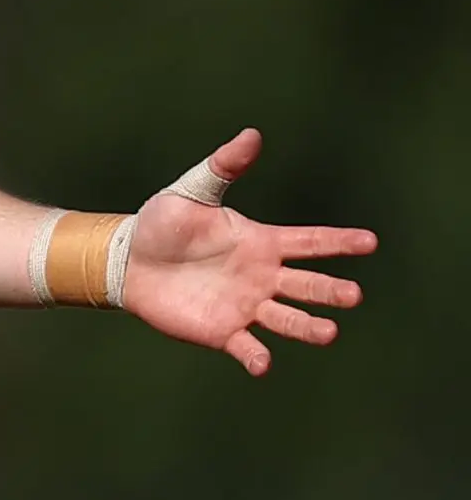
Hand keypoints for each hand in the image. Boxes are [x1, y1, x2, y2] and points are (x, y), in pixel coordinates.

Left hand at [123, 128, 376, 376]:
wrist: (128, 262)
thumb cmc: (163, 224)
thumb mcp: (192, 191)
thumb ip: (224, 167)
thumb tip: (252, 135)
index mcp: (262, 242)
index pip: (310, 242)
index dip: (340, 242)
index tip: (370, 242)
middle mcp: (263, 276)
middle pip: (308, 285)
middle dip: (331, 291)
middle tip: (352, 295)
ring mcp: (247, 306)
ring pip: (288, 319)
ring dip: (308, 327)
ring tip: (329, 332)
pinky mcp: (223, 331)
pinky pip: (247, 347)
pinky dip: (256, 357)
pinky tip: (262, 364)